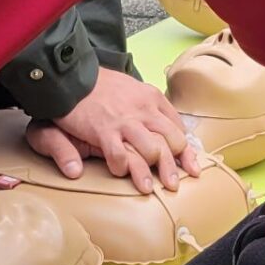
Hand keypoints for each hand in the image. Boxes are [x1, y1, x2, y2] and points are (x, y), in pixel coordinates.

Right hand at [25, 68, 201, 193]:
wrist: (74, 75)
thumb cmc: (102, 85)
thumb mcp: (134, 89)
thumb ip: (150, 108)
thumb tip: (166, 126)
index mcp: (153, 99)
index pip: (178, 128)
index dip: (186, 152)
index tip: (191, 168)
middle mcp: (144, 110)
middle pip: (172, 142)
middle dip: (175, 166)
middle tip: (174, 185)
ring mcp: (125, 121)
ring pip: (152, 151)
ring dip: (151, 173)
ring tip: (149, 189)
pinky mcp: (104, 130)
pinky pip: (120, 155)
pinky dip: (121, 167)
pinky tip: (119, 172)